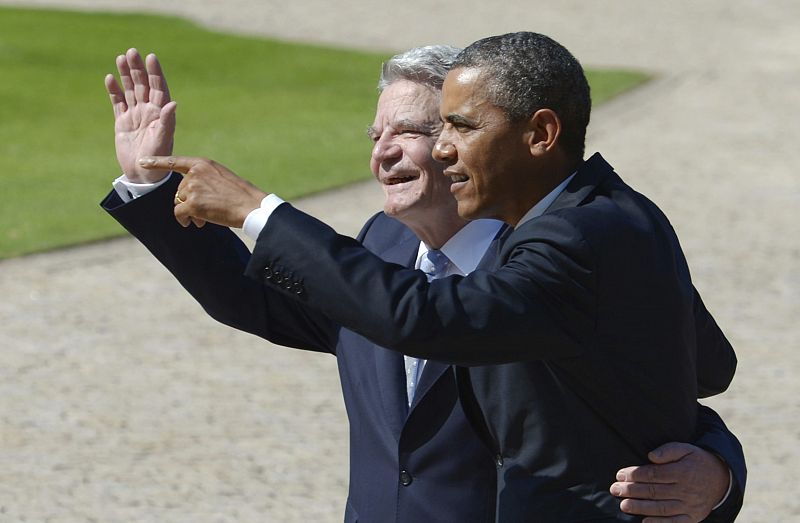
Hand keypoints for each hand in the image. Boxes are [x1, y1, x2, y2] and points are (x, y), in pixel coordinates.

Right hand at [105, 48, 176, 182]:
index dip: (155, 73)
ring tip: (121, 58)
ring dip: (125, 75)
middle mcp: (149, 111)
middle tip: (132, 52)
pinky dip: (114, 91)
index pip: (159, 88)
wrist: (143, 175)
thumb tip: (173, 103)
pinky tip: (110, 78)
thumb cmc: (158, 159)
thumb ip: (167, 121)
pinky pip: (118, 102)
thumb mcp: (163, 140)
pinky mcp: (122, 121)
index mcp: (161, 113)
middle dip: (138, 69)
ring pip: (129, 90)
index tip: (151, 57)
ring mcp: (135, 115)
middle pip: (143, 84)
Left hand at [139, 156, 267, 227]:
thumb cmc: (240, 195)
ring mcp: (192, 188)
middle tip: (203, 212)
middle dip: (188, 202)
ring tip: (202, 219)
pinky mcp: (192, 204)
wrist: (250, 206)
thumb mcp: (221, 177)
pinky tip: (193, 224)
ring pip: (179, 202)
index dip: (156, 162)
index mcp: (203, 163)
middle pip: (179, 190)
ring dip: (189, 212)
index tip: (142, 162)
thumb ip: (203, 179)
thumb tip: (185, 197)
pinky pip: (179, 213)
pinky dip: (183, 220)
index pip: (175, 162)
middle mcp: (195, 173)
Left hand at [610, 442, 729, 521]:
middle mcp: (686, 490)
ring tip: (623, 505)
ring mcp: (690, 506)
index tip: (620, 475)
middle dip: (631, 491)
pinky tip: (644, 522)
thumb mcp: (686, 449)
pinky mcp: (693, 517)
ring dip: (640, 508)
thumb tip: (650, 456)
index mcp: (683, 472)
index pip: (653, 474)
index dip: (634, 475)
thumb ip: (668, 450)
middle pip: (654, 491)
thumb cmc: (697, 461)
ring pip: (661, 508)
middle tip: (615, 489)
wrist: (722, 479)